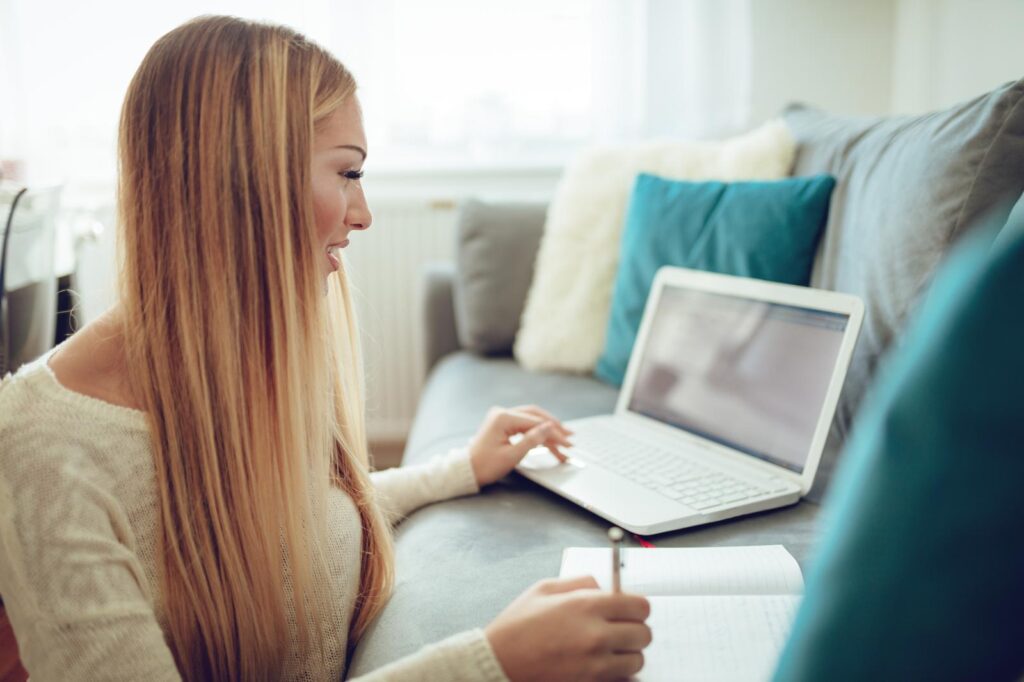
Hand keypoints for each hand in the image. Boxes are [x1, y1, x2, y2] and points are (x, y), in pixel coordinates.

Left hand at [468, 405, 573, 486]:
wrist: (467, 471)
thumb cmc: (485, 466)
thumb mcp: (512, 455)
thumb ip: (533, 440)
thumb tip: (550, 427)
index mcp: (503, 418)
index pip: (536, 423)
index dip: (554, 433)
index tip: (568, 442)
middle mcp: (502, 413)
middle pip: (536, 416)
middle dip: (554, 428)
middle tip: (569, 438)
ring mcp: (502, 417)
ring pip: (532, 420)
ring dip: (547, 431)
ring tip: (562, 443)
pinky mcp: (502, 424)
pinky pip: (524, 425)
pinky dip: (536, 434)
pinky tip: (548, 442)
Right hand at [485, 576, 651, 681]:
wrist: (499, 662)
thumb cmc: (517, 626)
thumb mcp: (544, 589)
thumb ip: (580, 582)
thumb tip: (605, 586)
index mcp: (586, 606)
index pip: (640, 606)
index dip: (636, 607)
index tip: (630, 610)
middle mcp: (596, 635)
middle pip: (644, 634)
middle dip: (634, 630)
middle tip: (620, 630)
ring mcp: (595, 665)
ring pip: (637, 660)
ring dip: (627, 654)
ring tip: (608, 650)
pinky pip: (623, 679)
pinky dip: (618, 674)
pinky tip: (602, 666)